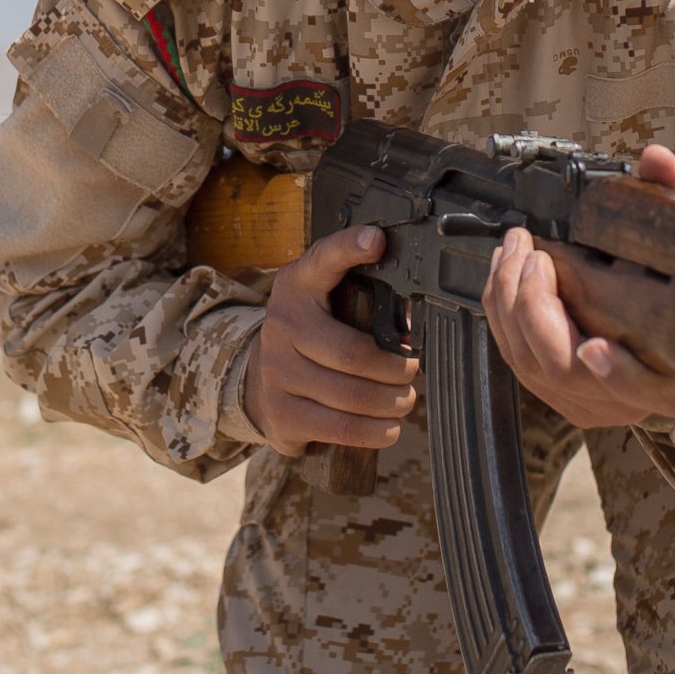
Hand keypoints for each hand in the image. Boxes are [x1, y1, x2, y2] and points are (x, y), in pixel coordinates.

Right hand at [241, 225, 420, 457]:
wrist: (259, 380)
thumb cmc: (312, 336)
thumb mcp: (325, 302)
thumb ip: (362, 293)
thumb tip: (415, 312)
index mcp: (298, 286)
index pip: (323, 260)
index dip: (350, 248)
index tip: (378, 240)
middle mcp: (282, 326)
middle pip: (354, 354)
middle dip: (397, 369)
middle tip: (411, 371)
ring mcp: (277, 374)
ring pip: (352, 397)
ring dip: (392, 403)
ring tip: (404, 400)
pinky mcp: (282, 416)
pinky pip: (341, 430)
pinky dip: (376, 433)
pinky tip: (387, 427)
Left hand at [482, 145, 674, 429]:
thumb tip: (656, 160)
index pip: (652, 390)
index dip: (620, 374)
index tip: (595, 348)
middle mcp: (633, 402)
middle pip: (568, 373)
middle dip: (537, 308)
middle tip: (534, 254)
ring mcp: (591, 403)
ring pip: (532, 366)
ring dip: (511, 300)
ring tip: (514, 249)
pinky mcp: (557, 395)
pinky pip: (515, 359)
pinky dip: (502, 312)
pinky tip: (505, 272)